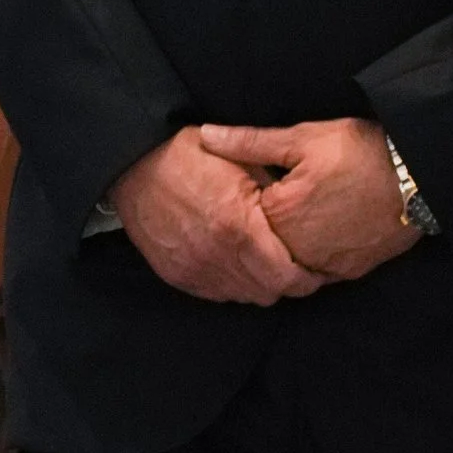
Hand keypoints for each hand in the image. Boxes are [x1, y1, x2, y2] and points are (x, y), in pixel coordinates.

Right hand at [111, 127, 324, 305]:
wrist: (134, 165)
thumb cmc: (190, 155)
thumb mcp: (241, 162)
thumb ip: (274, 193)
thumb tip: (302, 213)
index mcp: (239, 226)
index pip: (287, 275)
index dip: (309, 278)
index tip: (318, 269)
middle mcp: (217, 255)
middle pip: (269, 292)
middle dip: (289, 285)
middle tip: (298, 269)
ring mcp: (195, 269)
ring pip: (244, 297)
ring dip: (260, 285)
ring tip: (268, 265)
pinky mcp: (177, 275)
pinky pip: (217, 294)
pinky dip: (233, 284)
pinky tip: (238, 264)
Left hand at [200, 115, 419, 282]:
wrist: (419, 177)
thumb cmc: (361, 152)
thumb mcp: (304, 137)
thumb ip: (251, 142)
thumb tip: (206, 135)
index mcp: (278, 214)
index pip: (239, 217)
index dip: (239, 202)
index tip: (248, 187)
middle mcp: (295, 249)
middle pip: (262, 245)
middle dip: (259, 228)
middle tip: (275, 204)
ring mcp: (322, 266)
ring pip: (288, 263)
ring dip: (285, 247)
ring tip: (296, 219)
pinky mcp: (347, 273)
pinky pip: (316, 273)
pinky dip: (312, 259)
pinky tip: (318, 235)